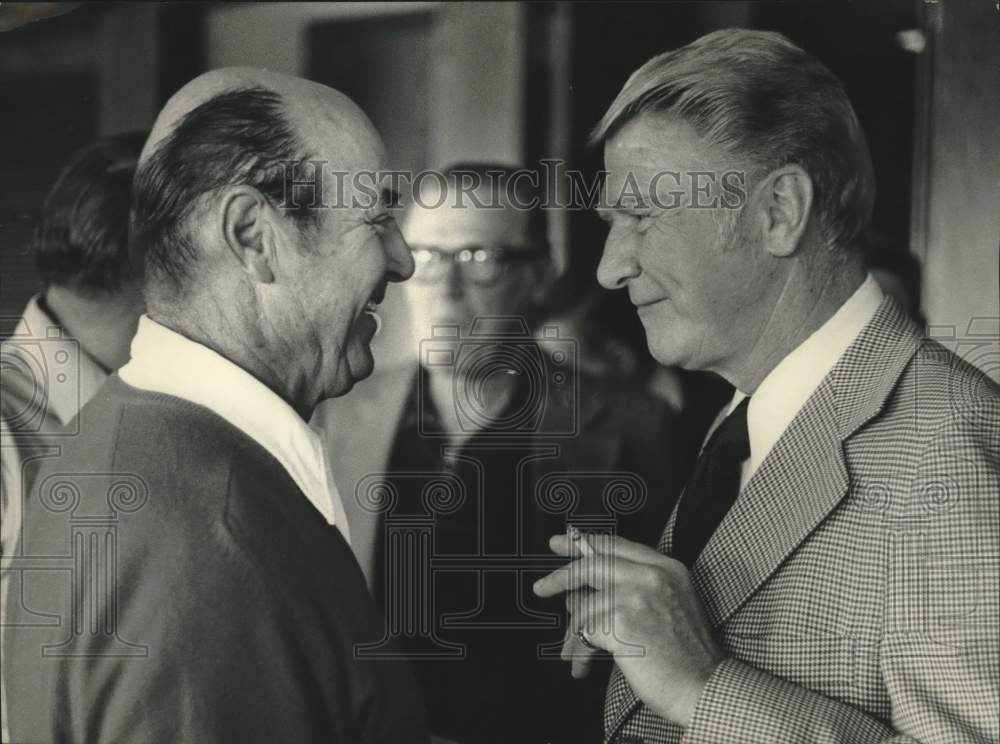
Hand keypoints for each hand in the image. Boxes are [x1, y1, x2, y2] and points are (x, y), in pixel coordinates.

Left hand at [533, 533, 725, 727]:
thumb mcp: (668, 606)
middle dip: (562, 576)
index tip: (561, 543)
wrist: (705, 686)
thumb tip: (582, 592)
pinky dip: (579, 651)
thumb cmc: (687, 656)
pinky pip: (586, 631)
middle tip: (542, 587)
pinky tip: (581, 665)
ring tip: (571, 651)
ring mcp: (636, 595)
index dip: (583, 543)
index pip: (616, 544)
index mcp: (666, 567)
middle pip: (592, 564)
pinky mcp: (622, 621)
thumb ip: (630, 590)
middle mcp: (652, 575)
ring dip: (573, 633)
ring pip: (584, 605)